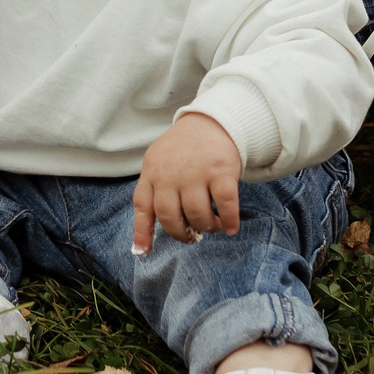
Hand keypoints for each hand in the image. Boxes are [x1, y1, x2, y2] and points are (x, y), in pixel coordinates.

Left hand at [132, 112, 243, 254]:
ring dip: (207, 227)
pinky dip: (229, 220)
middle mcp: (171, 174)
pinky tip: (231, 227)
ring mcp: (196, 172)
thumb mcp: (159, 163)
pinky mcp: (221, 171)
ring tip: (213, 226)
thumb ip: (154, 190)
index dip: (142, 232)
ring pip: (197, 214)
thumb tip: (146, 232)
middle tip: (192, 236)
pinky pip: (225, 204)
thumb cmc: (184, 149)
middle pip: (171, 217)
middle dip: (182, 234)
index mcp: (152, 172)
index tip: (142, 252)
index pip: (143, 206)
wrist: (212, 121)